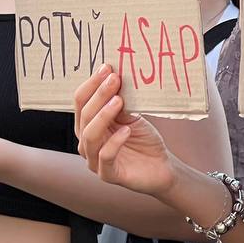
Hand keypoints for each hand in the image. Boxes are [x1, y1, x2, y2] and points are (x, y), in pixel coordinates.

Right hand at [73, 63, 176, 196]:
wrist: (162, 168)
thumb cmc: (143, 140)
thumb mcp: (131, 117)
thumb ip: (119, 102)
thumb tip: (114, 76)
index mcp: (87, 125)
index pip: (81, 101)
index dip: (92, 84)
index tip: (107, 68)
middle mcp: (86, 141)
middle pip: (84, 115)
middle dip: (98, 95)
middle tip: (113, 79)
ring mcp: (93, 160)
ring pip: (90, 135)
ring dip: (103, 115)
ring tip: (118, 101)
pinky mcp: (107, 174)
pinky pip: (105, 156)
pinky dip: (114, 142)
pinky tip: (126, 130)